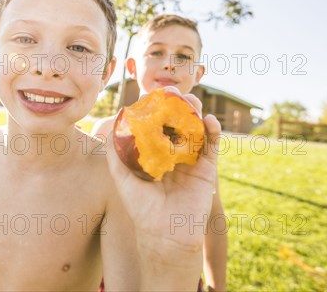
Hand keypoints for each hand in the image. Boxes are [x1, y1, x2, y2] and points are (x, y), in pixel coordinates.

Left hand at [106, 86, 220, 285]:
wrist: (164, 235)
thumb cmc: (141, 209)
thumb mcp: (123, 179)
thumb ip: (116, 155)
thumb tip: (113, 124)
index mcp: (155, 154)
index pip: (157, 125)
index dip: (157, 109)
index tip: (153, 94)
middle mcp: (174, 154)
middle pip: (178, 123)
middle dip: (177, 105)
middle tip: (173, 92)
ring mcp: (192, 160)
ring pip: (196, 129)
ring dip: (195, 112)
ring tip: (190, 101)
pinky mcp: (207, 169)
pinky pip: (213, 146)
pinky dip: (213, 131)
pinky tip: (208, 120)